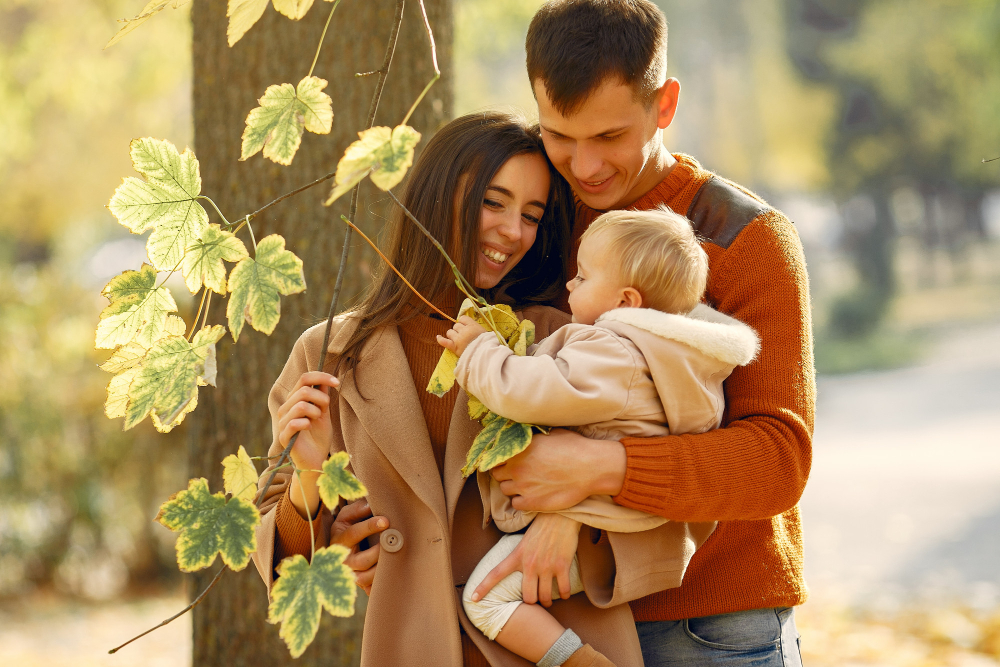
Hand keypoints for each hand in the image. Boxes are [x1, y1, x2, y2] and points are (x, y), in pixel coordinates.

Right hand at [276, 371, 338, 517]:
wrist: (316, 460)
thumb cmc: (319, 436)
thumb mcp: (324, 412)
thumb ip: (322, 396)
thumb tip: (326, 378)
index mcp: (294, 400)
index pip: (304, 378)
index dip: (321, 377)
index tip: (337, 382)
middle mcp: (285, 408)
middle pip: (303, 390)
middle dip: (321, 397)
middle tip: (326, 407)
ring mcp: (282, 422)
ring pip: (300, 404)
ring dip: (315, 410)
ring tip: (317, 419)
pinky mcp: (283, 436)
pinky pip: (293, 422)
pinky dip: (305, 422)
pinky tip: (309, 426)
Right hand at [330, 499, 388, 594]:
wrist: (342, 547)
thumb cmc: (348, 527)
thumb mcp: (347, 515)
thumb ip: (358, 509)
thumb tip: (371, 503)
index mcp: (340, 540)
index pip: (354, 534)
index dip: (369, 527)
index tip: (386, 521)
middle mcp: (343, 561)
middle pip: (361, 561)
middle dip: (378, 553)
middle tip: (393, 543)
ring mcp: (351, 575)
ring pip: (365, 578)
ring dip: (381, 570)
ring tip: (395, 559)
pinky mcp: (360, 585)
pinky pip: (370, 589)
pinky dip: (380, 586)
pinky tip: (392, 577)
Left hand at [436, 315, 486, 356]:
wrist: (484, 355)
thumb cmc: (487, 344)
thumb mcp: (486, 333)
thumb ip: (477, 328)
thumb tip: (473, 327)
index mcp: (472, 325)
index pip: (463, 318)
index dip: (463, 322)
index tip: (465, 326)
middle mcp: (464, 331)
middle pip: (456, 325)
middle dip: (458, 329)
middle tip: (463, 336)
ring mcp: (458, 339)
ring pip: (450, 332)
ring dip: (452, 335)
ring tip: (457, 339)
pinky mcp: (454, 347)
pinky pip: (444, 341)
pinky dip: (440, 339)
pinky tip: (438, 337)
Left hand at [471, 513, 581, 606]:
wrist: (561, 514)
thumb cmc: (542, 527)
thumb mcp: (524, 541)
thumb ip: (519, 555)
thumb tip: (516, 569)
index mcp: (517, 555)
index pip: (496, 573)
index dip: (483, 587)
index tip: (473, 598)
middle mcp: (530, 563)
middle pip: (528, 597)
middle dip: (532, 602)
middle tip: (535, 599)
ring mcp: (546, 565)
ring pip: (545, 597)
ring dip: (547, 602)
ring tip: (548, 600)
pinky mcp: (562, 565)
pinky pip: (563, 590)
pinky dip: (564, 595)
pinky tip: (563, 594)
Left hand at [491, 429, 626, 511]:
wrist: (591, 468)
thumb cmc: (574, 447)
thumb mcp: (550, 434)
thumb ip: (531, 437)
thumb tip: (522, 435)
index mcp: (519, 449)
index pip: (495, 456)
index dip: (501, 459)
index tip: (508, 461)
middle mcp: (516, 467)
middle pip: (497, 474)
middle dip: (505, 473)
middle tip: (518, 473)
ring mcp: (523, 486)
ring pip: (504, 489)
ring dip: (512, 487)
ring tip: (525, 485)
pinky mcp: (532, 502)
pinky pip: (515, 504)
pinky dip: (521, 501)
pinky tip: (531, 495)